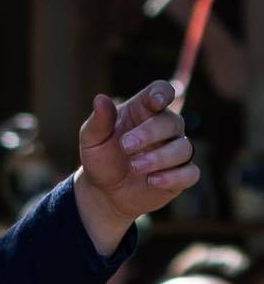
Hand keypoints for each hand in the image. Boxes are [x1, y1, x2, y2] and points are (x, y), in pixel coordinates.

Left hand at [73, 80, 197, 253]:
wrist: (105, 192)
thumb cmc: (100, 158)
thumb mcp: (92, 139)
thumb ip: (98, 120)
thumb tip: (100, 98)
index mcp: (142, 110)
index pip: (161, 91)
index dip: (162, 93)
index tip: (156, 102)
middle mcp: (164, 128)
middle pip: (172, 121)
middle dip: (150, 133)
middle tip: (125, 146)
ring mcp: (174, 151)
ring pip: (184, 147)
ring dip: (159, 157)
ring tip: (134, 167)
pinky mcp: (181, 175)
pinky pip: (191, 173)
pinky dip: (174, 176)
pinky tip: (151, 180)